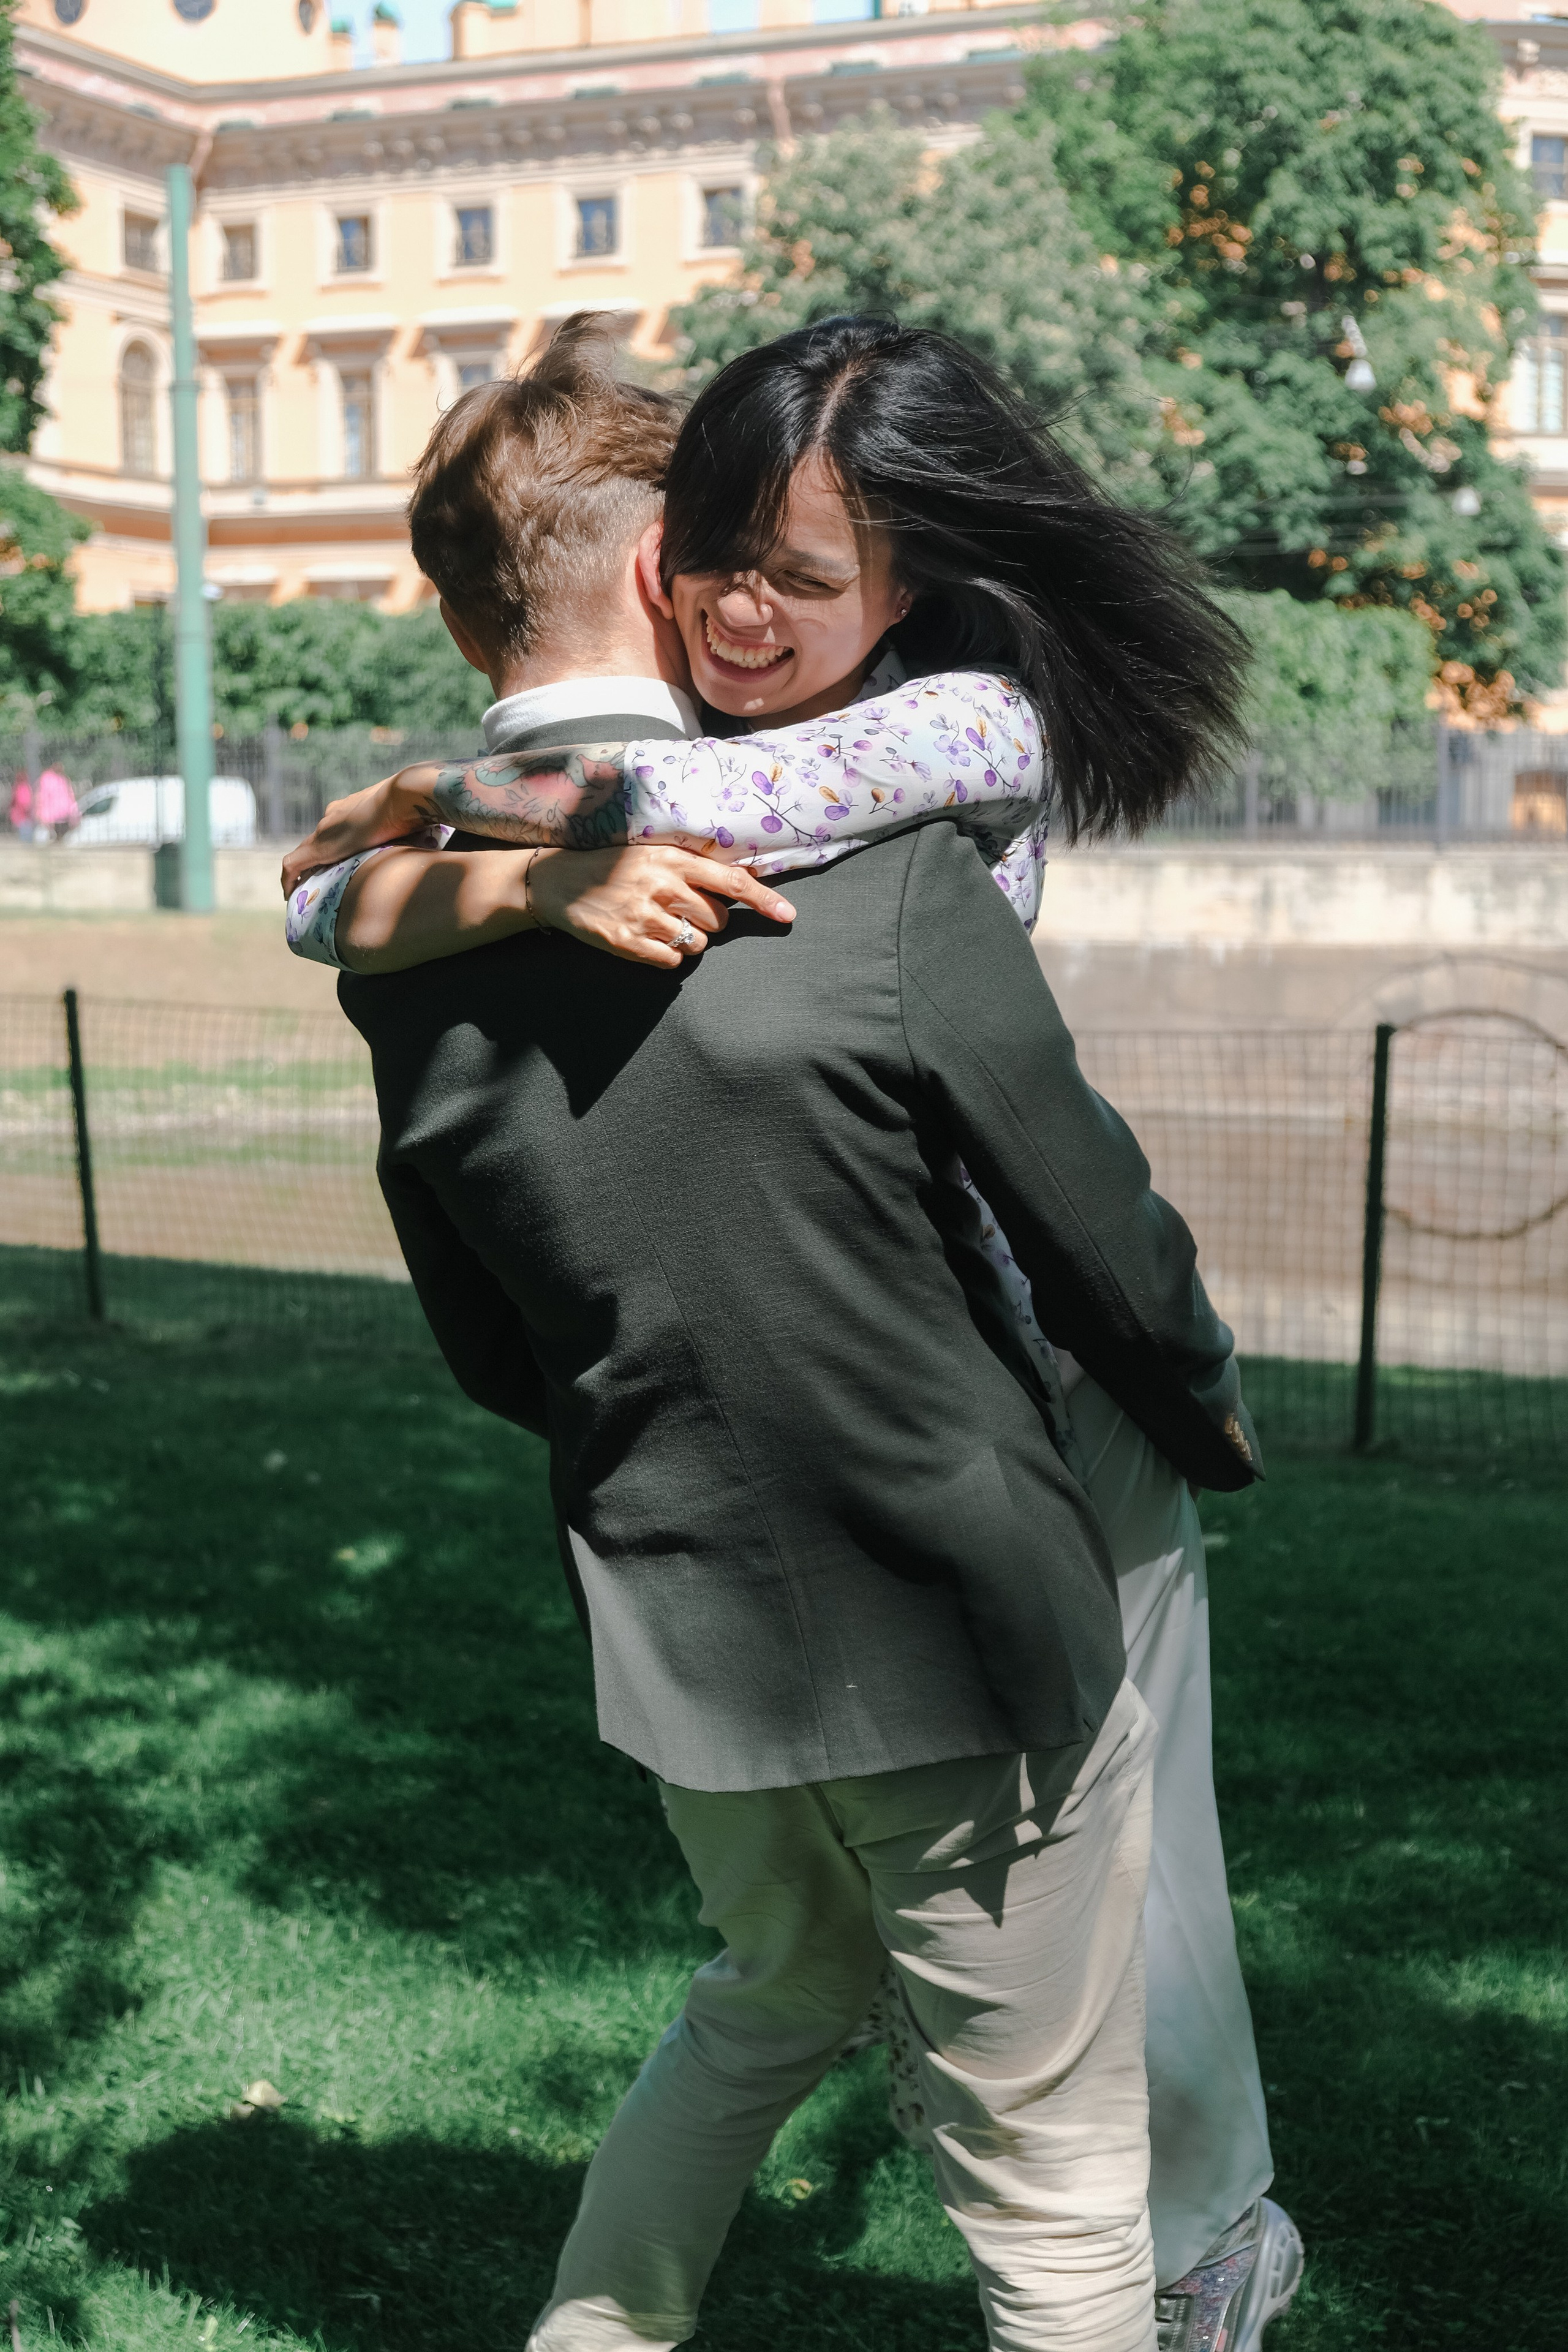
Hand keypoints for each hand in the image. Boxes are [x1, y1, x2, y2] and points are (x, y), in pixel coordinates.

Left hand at [280, 762, 444, 898]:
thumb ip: (405, 832)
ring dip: (302, 872)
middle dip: (316, 863)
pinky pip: (293, 865)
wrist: (402, 798)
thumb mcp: (406, 823)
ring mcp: (324, 831)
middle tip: (317, 883)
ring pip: (304, 853)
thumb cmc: (411, 809)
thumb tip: (427, 843)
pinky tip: (289, 895)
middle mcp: (332, 818)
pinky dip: (288, 879)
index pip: (335, 831)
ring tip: (303, 891)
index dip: (333, 849)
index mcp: (350, 810)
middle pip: (317, 842)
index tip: (335, 865)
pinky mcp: (320, 847)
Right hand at [529, 844, 794, 967]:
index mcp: (671, 858)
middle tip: (676, 911)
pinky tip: (644, 939)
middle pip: (716, 920)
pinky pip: (670, 961)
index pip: (730, 880)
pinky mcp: (626, 941)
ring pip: (695, 944)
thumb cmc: (612, 868)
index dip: (763, 900)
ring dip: (685, 941)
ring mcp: (643, 914)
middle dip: (705, 922)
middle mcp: (661, 884)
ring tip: (656, 923)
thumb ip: (689, 867)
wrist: (556, 882)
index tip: (788, 916)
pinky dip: (665, 956)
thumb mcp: (650, 853)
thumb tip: (736, 886)